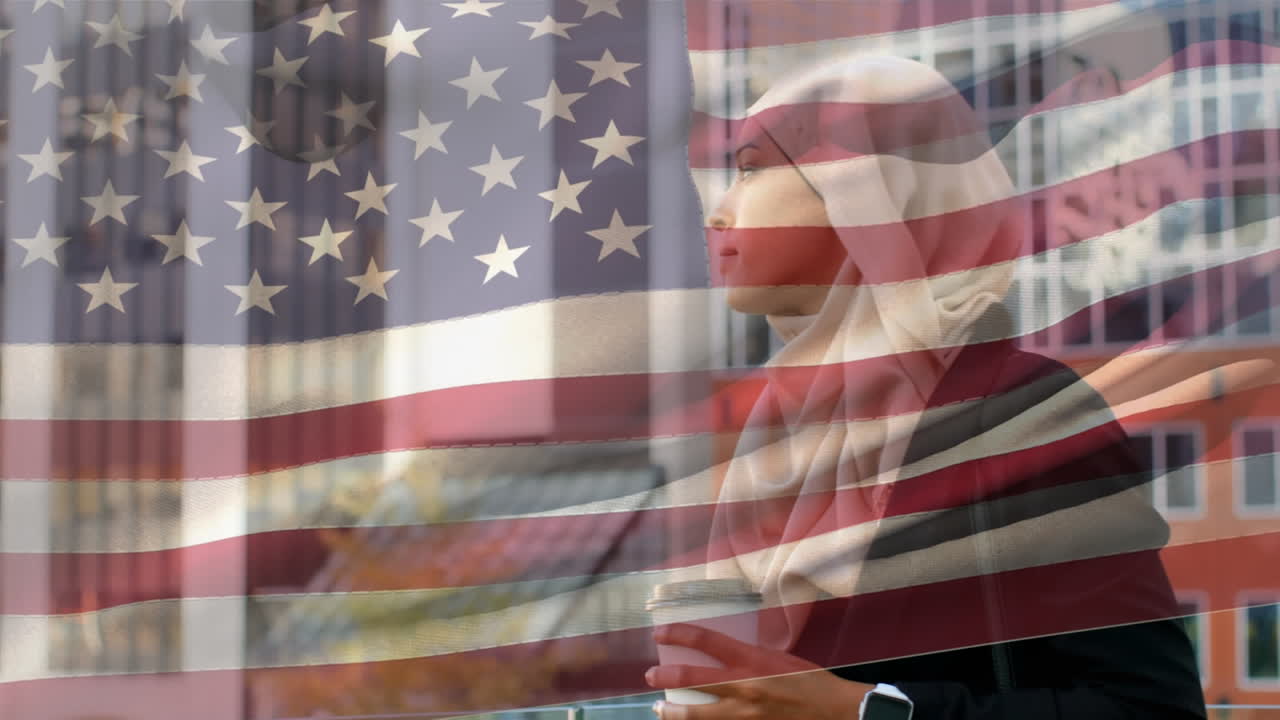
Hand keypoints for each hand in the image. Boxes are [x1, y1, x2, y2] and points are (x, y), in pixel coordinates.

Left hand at [645, 623, 874, 719]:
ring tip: (660, 709)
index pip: (706, 640)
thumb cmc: (809, 680)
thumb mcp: (777, 657)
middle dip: (664, 676)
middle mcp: (744, 686)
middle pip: (692, 679)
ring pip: (697, 715)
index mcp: (752, 660)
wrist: (834, 711)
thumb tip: (723, 656)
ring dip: (673, 712)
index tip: (659, 633)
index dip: (678, 634)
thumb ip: (748, 657)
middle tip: (650, 675)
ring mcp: (746, 714)